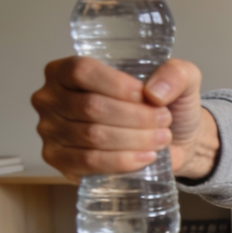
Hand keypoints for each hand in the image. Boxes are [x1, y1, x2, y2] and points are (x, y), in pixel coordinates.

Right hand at [31, 57, 217, 181]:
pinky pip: (88, 162)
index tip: (149, 97)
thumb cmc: (165, 105)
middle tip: (163, 121)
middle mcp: (51, 98)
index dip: (119, 86)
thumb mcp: (181, 78)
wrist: (173, 140)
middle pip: (91, 107)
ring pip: (93, 136)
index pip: (83, 72)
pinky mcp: (60, 161)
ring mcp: (51, 131)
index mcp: (67, 70)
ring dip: (134, 139)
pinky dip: (121, 161)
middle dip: (135, 117)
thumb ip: (176, 73)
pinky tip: (145, 157)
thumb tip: (154, 92)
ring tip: (161, 138)